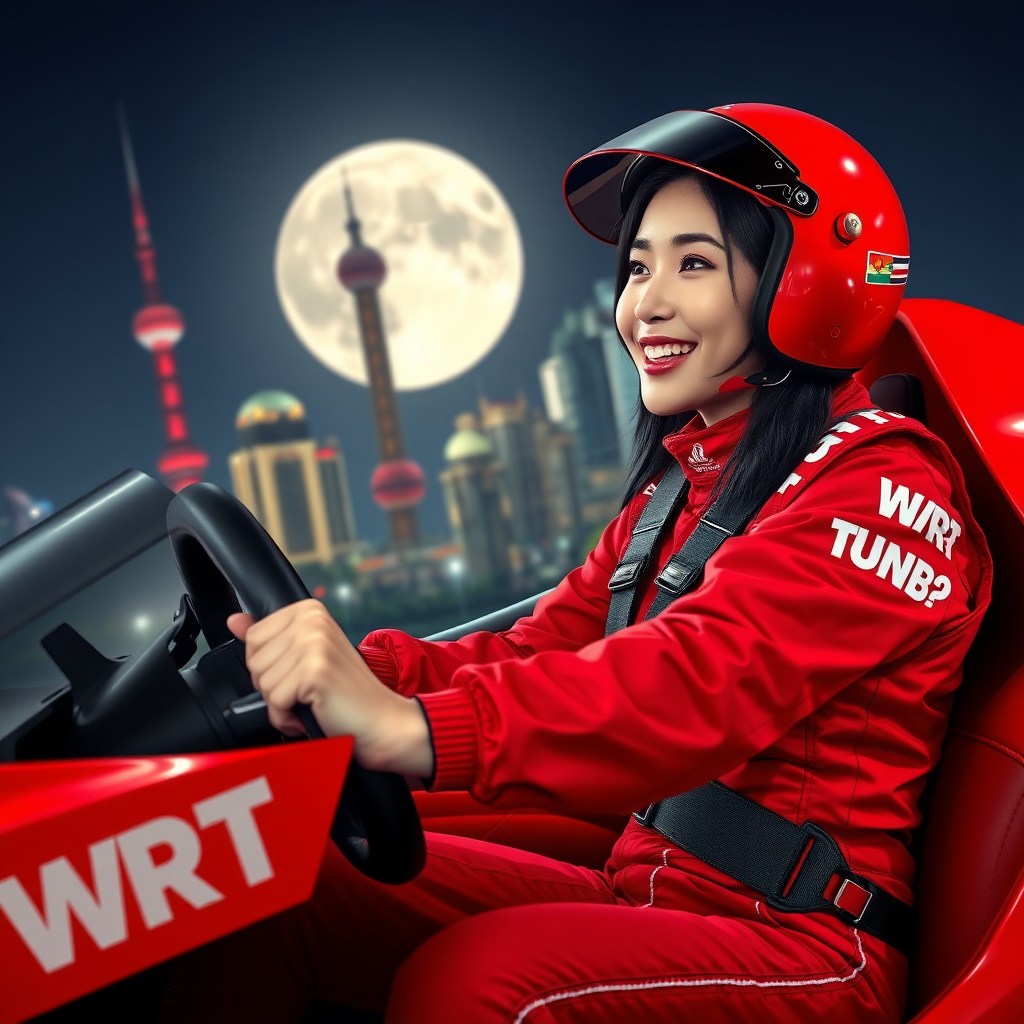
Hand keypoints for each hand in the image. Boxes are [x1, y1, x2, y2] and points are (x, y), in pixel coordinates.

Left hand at [227, 599, 433, 778]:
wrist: (381, 721)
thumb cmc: (344, 693)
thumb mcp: (303, 657)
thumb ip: (268, 637)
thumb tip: (234, 620)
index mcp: (309, 611)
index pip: (253, 637)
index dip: (269, 666)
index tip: (298, 672)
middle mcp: (313, 620)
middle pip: (253, 660)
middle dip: (273, 685)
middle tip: (307, 689)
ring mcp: (314, 643)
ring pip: (261, 682)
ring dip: (281, 703)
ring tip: (311, 701)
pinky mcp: (315, 670)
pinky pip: (274, 701)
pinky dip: (287, 717)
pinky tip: (312, 711)